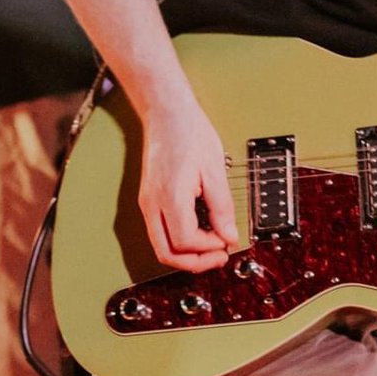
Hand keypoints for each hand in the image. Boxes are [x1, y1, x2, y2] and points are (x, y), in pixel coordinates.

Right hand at [138, 101, 239, 271]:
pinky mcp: (149, 198)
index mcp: (169, 197)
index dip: (208, 248)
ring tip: (212, 245)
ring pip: (162, 245)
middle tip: (220, 256)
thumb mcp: (215, 169)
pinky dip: (179, 239)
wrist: (167, 113)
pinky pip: (161, 230)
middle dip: (195, 261)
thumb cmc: (190, 133)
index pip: (185, 241)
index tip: (227, 241)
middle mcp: (152, 204)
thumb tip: (228, 234)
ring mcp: (147, 203)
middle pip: (167, 253)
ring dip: (186, 253)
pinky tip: (199, 230)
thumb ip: (222, 206)